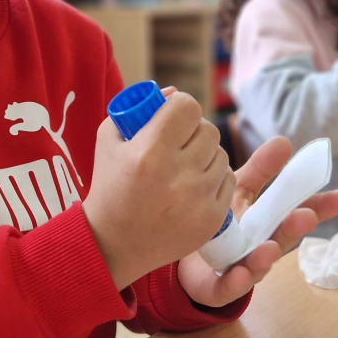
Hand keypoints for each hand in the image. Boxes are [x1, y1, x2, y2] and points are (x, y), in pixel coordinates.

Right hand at [85, 88, 234, 290]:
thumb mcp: (110, 140)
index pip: (188, 107)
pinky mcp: (211, 219)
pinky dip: (214, 179)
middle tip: (179, 141)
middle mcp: (177, 175)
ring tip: (185, 166)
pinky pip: (228, 181)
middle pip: (208, 130)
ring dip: (206, 155)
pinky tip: (193, 186)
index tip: (172, 115)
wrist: (114, 244)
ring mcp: (197, 199)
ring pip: (221, 155)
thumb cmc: (110, 186)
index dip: (181, 106)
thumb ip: (137, 109)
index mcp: (150, 152)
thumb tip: (174, 92)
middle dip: (194, 130)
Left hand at [177, 137, 337, 307]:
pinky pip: (228, 287)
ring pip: (258, 265)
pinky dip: (235, 281)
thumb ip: (261, 169)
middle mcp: (262, 247)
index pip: (300, 212)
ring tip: (269, 249)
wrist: (184, 260)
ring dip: (266, 258)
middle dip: (295, 227)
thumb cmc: (220, 221)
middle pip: (283, 238)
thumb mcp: (238, 189)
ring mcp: (243, 268)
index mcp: (269, 222)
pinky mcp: (220, 288)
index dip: (323, 206)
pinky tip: (240, 273)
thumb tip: (284, 140)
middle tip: (306, 215)